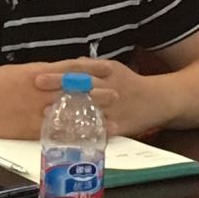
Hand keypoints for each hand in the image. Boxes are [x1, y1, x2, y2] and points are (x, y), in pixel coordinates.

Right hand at [0, 64, 119, 139]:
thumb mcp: (14, 73)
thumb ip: (36, 75)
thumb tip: (51, 76)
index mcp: (35, 73)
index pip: (69, 69)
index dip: (90, 70)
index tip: (107, 69)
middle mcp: (39, 91)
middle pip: (75, 91)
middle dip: (97, 94)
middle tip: (118, 95)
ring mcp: (35, 111)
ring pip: (70, 114)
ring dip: (91, 118)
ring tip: (111, 121)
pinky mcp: (28, 130)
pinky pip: (56, 133)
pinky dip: (72, 136)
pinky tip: (85, 139)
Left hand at [34, 59, 182, 136]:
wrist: (161, 99)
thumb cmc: (131, 83)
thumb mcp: (114, 68)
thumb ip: (91, 66)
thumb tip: (69, 63)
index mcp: (108, 70)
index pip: (79, 69)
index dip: (59, 72)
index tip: (37, 76)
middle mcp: (110, 86)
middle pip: (82, 86)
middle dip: (60, 88)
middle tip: (37, 90)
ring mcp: (116, 107)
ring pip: (90, 108)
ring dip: (68, 110)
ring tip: (47, 114)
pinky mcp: (122, 124)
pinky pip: (103, 129)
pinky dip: (88, 131)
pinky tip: (72, 134)